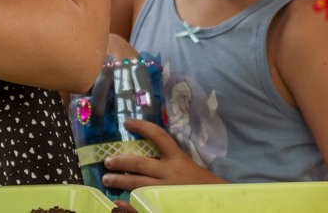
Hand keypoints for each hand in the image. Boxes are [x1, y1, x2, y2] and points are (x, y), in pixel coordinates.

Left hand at [102, 120, 223, 192]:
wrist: (220, 203)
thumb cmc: (202, 183)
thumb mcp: (188, 165)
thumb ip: (171, 157)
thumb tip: (150, 149)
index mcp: (178, 159)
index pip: (159, 136)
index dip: (142, 126)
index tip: (127, 122)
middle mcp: (170, 173)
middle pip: (139, 163)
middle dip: (120, 161)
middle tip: (107, 161)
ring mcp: (166, 191)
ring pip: (137, 184)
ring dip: (119, 180)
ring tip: (107, 179)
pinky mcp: (164, 204)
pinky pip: (141, 203)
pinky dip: (128, 204)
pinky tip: (117, 202)